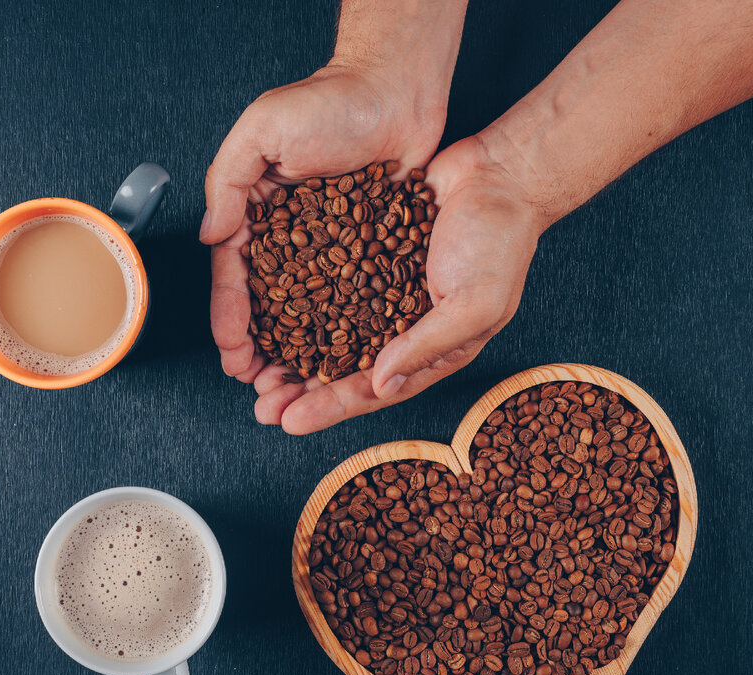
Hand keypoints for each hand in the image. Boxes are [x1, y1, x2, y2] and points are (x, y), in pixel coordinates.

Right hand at [201, 63, 446, 381]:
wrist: (399, 88)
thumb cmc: (332, 100)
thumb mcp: (263, 128)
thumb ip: (229, 181)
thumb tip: (211, 237)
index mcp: (258, 211)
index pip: (236, 273)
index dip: (231, 316)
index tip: (232, 353)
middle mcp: (291, 236)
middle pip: (269, 304)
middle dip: (260, 349)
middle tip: (259, 388)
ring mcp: (331, 247)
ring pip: (309, 313)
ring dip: (298, 353)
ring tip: (294, 390)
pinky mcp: (370, 251)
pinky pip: (354, 300)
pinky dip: (345, 334)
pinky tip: (341, 364)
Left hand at [252, 136, 544, 433]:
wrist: (499, 175)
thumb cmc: (500, 245)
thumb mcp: (474, 304)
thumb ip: (427, 344)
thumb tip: (381, 385)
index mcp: (431, 351)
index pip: (373, 390)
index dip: (330, 407)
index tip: (289, 421)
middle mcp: (400, 328)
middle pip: (341, 369)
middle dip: (300, 390)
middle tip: (260, 407)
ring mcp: (381, 293)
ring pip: (327, 330)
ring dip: (290, 351)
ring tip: (252, 368)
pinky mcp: (366, 257)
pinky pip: (326, 284)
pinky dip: (297, 299)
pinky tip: (265, 307)